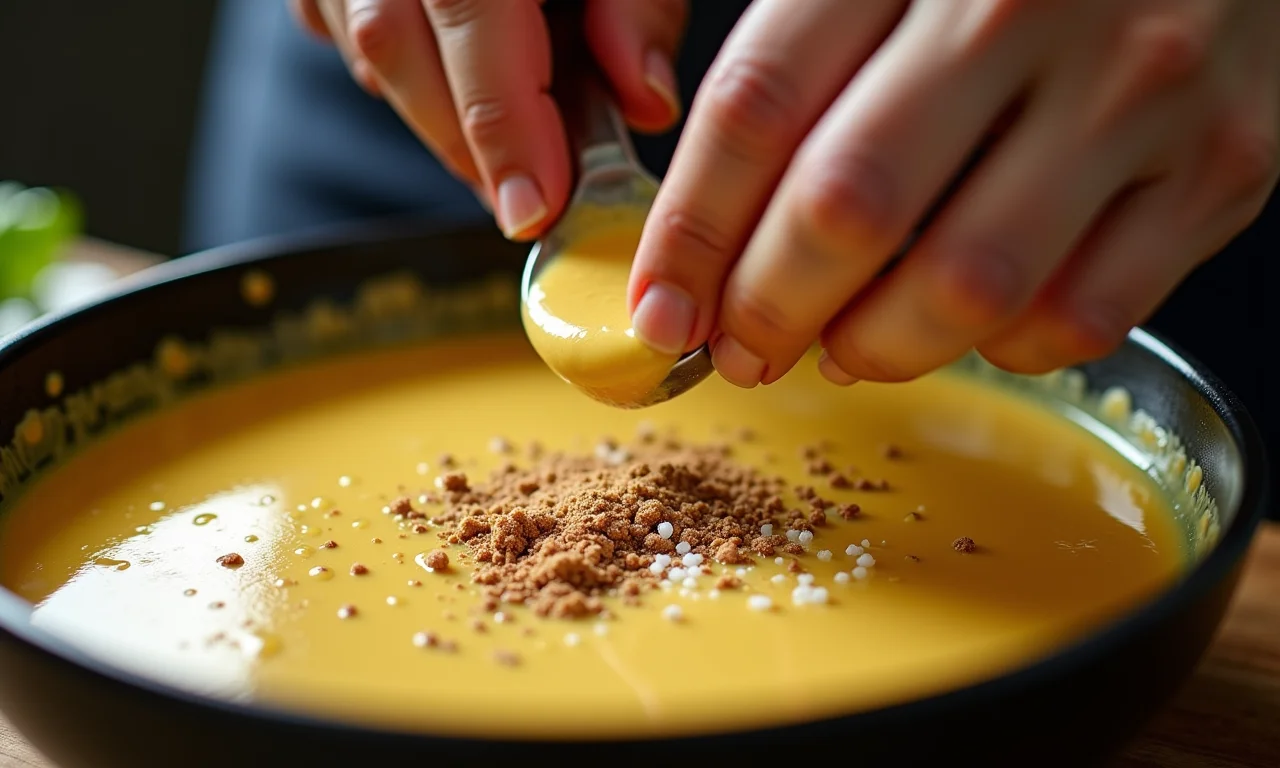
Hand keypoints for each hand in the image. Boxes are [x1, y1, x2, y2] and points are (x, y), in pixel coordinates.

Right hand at [289, 0, 685, 238]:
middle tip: (526, 201)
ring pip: (365, 46)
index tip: (534, 205)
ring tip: (505, 153)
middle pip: (395, 41)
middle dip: (465, 142)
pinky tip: (453, 82)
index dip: (500, 117)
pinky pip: (332, 27)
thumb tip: (645, 101)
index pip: (471, 6)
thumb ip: (636, 5)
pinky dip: (399, 75)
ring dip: (436, 116)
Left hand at [628, 0, 1279, 387]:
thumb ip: (785, 44)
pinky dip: (998, 350)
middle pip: (847, 206)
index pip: (758, 104)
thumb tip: (678, 183)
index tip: (660, 307)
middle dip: (766, 307)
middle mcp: (1030, 7)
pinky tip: (962, 326)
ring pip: (963, 284)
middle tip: (738, 347)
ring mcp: (1140, 90)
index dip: (690, 230)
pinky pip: (1083, 314)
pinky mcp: (1226, 165)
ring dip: (872, 348)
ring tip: (836, 349)